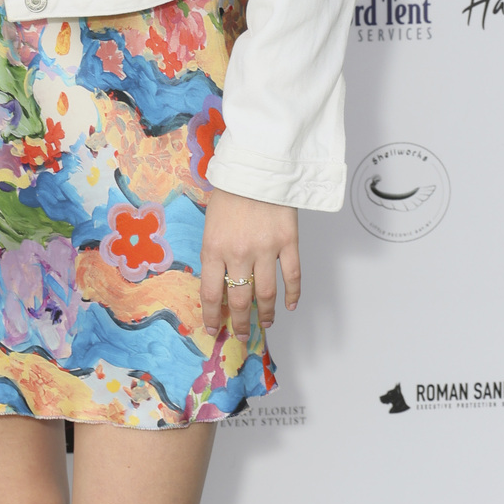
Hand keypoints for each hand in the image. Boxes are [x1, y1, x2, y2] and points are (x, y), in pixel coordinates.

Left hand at [200, 192, 299, 339]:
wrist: (257, 169)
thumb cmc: (231, 193)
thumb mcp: (211, 225)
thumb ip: (215, 254)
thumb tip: (220, 283)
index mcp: (213, 249)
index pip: (211, 294)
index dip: (212, 316)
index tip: (214, 329)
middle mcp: (238, 254)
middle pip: (239, 300)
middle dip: (239, 323)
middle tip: (240, 335)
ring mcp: (265, 249)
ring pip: (266, 294)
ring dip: (266, 314)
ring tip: (266, 324)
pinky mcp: (288, 242)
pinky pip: (292, 276)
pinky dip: (292, 294)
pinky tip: (290, 305)